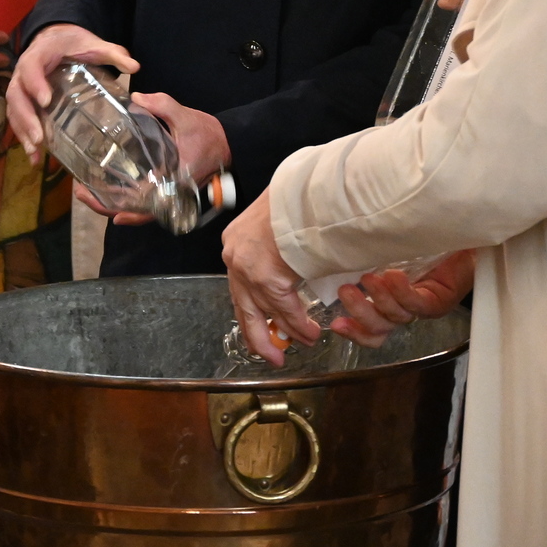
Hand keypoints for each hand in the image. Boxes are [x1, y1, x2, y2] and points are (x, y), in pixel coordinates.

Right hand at [5, 22, 138, 157]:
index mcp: (40, 54)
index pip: (31, 67)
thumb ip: (113, 53)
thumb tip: (135, 67)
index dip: (35, 83)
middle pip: (16, 94)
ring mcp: (21, 87)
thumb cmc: (74, 42)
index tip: (47, 101)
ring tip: (35, 152)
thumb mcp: (93, 44)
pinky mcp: (24, 100)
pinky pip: (18, 118)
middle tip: (39, 138)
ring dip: (23, 132)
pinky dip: (23, 137)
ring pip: (14, 110)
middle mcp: (23, 71)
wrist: (56, 38)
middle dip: (26, 117)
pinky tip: (35, 157)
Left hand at [83, 91, 231, 224]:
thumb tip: (136, 97)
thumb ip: (162, 105)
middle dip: (107, 207)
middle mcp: (170, 194)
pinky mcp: (166, 186)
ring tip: (86, 191)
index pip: (150, 206)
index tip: (107, 207)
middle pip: (137, 212)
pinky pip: (144, 200)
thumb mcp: (186, 117)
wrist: (228, 143)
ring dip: (112, 205)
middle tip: (81, 193)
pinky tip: (108, 193)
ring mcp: (168, 193)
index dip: (128, 211)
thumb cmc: (208, 134)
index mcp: (175, 181)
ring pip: (137, 209)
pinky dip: (126, 200)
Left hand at [223, 190, 319, 365]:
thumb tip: (290, 259)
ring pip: (267, 312)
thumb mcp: (277, 220)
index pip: (241, 285)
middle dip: (259, 336)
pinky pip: (286, 309)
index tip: (263, 325)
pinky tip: (311, 333)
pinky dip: (299, 324)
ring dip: (288, 332)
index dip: (254, 309)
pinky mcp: (266, 278)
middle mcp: (236, 258)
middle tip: (271, 356)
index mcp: (236, 242)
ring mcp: (248, 269)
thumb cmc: (297, 198)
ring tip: (304, 342)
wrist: (305, 189)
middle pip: (245, 308)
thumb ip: (275, 243)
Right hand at [330, 251, 475, 347]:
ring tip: (368, 278)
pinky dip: (402, 291)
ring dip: (380, 299)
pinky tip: (393, 276)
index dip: (353, 332)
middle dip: (360, 312)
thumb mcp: (390, 254)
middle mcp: (406, 311)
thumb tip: (338, 255)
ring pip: (397, 317)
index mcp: (393, 305)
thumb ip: (369, 261)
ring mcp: (423, 308)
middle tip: (345, 290)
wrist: (461, 238)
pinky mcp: (440, 301)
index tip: (335, 323)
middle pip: (380, 328)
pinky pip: (418, 304)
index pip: (372, 331)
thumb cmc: (425, 244)